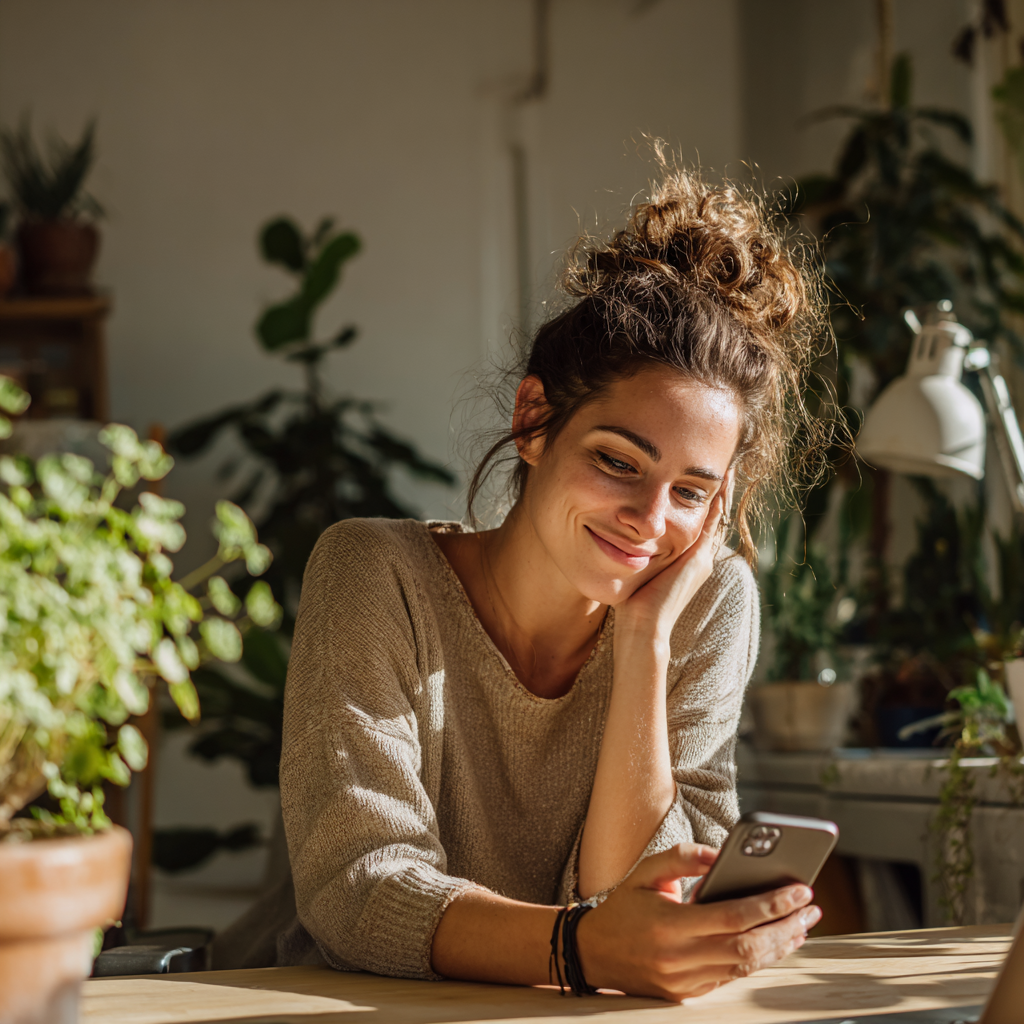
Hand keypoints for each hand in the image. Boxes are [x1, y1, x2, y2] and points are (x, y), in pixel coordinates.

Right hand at [577, 843, 819, 1001]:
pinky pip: (732, 977)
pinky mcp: (688, 994)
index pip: (733, 917)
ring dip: (779, 946)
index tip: (799, 890)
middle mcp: (680, 958)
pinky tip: (774, 942)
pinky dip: (758, 960)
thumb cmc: (623, 906)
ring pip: (746, 968)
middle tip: (811, 909)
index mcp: (670, 924)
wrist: (592, 952)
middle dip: (786, 928)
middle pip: (749, 948)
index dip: (771, 904)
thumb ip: (683, 857)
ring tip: (801, 925)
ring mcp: (685, 981)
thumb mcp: (646, 871)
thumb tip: (723, 855)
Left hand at [613, 468, 734, 647]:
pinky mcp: (697, 558)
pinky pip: (711, 523)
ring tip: (727, 469)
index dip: (704, 505)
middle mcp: (699, 559)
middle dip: (718, 494)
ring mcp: (701, 559)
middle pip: (713, 519)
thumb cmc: (634, 607)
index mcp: (687, 563)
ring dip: (721, 493)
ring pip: (716, 518)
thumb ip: (639, 555)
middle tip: (724, 467)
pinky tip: (721, 483)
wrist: (644, 627)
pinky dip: (717, 503)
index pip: (699, 526)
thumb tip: (620, 540)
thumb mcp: (639, 572)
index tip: (702, 482)